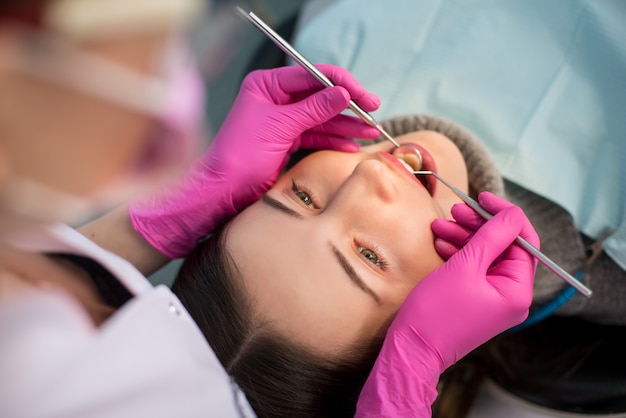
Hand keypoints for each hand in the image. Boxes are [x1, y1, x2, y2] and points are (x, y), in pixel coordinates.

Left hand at [130, 65, 380, 257]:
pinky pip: (316, 136)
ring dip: (346, 125)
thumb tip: (343, 93)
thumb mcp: (280, 127)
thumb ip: (313, 109)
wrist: (223, 191)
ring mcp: (282, 120)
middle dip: (347, 105)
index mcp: (267, 85)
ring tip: (371, 131)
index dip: (341, 84)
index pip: (312, 75)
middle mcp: (275, 99)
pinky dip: (334, 140)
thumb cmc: (240, 155)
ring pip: (322, 118)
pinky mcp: (287, 141)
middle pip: (320, 96)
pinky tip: (352, 145)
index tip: (362, 96)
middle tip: (373, 112)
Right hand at [356, 193, 538, 416]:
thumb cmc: (437, 311)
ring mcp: (492, 299)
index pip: (524, 242)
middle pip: (503, 247)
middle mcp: (510, 296)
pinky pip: (473, 269)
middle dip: (479, 225)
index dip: (505, 216)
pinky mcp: (474, 300)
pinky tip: (440, 242)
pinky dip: (459, 253)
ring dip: (464, 236)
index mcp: (517, 290)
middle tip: (456, 210)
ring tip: (440, 225)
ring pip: (485, 256)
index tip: (483, 198)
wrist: (412, 349)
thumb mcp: (465, 266)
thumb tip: (512, 213)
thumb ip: (491, 236)